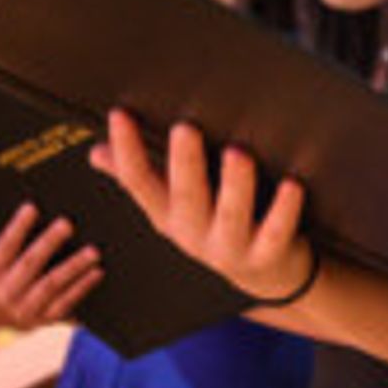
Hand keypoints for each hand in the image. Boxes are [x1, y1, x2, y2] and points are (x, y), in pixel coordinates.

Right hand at [0, 203, 102, 325]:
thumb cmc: (25, 265)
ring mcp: (25, 311)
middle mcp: (3, 294)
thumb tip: (35, 198)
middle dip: (48, 243)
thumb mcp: (14, 253)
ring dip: (73, 266)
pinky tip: (98, 271)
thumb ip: (20, 234)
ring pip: (51, 284)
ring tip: (93, 251)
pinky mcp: (47, 320)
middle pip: (29, 264)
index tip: (32, 207)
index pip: (3, 247)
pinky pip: (67, 302)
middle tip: (68, 224)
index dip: (17, 227)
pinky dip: (82, 286)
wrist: (29, 308)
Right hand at [92, 109, 315, 303]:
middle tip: (184, 127)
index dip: (127, 151)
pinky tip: (292, 183)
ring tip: (238, 153)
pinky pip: (277, 232)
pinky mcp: (267, 255)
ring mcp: (230, 247)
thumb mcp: (173, 206)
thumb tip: (95, 152)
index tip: (120, 114)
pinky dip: (285, 209)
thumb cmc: (215, 222)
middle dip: (184, 163)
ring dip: (235, 184)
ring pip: (231, 215)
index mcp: (167, 215)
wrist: (265, 274)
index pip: (140, 183)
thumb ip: (140, 176)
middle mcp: (193, 233)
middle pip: (185, 197)